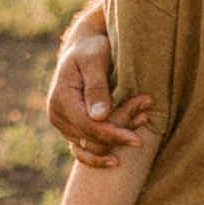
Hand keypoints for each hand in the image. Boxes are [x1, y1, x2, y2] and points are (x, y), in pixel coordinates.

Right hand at [47, 16, 148, 166]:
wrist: (83, 46)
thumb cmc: (91, 48)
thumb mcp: (94, 61)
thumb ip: (96, 88)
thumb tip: (99, 117)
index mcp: (61, 100)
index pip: (89, 127)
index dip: (114, 135)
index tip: (138, 140)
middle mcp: (57, 117)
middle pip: (92, 139)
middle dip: (121, 132)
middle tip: (146, 114)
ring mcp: (63, 125)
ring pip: (93, 146)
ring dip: (117, 140)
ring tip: (141, 124)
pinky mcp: (72, 129)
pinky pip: (85, 151)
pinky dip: (104, 151)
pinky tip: (118, 158)